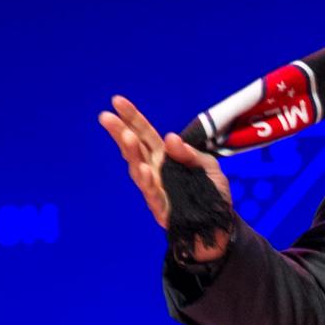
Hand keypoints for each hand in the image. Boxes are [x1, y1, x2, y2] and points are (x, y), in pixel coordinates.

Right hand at [98, 95, 233, 261]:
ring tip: (126, 137)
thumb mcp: (208, 167)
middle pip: (134, 148)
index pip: (145, 133)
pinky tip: (143, 169)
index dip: (132, 117)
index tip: (117, 100)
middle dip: (120, 132)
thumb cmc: (211, 192)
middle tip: (106, 117)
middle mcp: (156, 170)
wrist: (217, 225)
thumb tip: (169, 137)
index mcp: (166, 156)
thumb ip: (190, 154)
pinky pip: (152, 193)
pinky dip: (147, 181)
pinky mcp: (160, 208)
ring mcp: (155, 188)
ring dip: (132, 153)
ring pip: (138, 169)